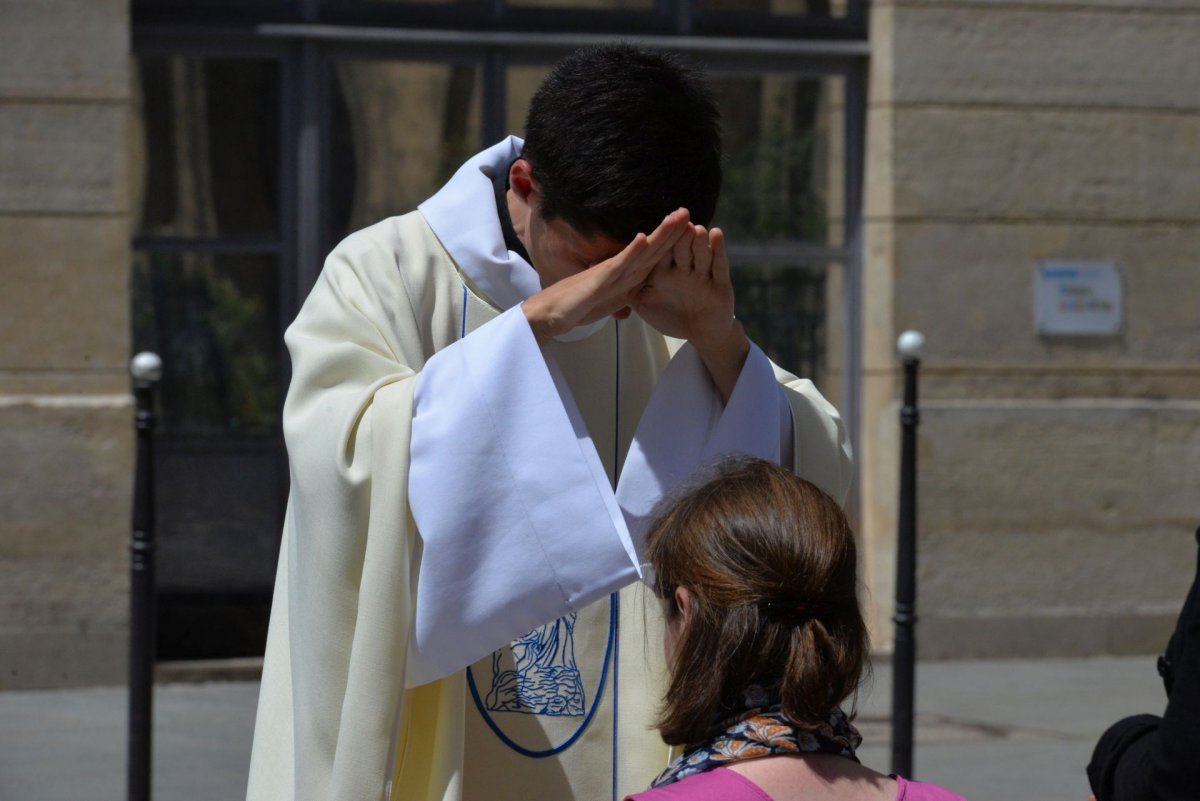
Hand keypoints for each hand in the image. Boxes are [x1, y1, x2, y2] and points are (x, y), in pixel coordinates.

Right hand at [521, 209, 691, 343]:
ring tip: (676, 217)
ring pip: (640, 251)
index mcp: (626, 275)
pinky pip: (619, 265)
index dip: (670, 243)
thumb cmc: (577, 307)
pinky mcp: (599, 280)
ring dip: (659, 234)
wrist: (551, 313)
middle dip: (670, 231)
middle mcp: (620, 269)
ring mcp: (610, 272)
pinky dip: (632, 252)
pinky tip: (644, 238)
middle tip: (687, 211)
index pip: (652, 257)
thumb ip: (618, 300)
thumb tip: (627, 308)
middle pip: (651, 248)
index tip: (689, 229)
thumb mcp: (606, 304)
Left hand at [631, 224, 734, 348]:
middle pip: (682, 247)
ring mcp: (703, 274)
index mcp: (667, 271)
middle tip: (680, 213)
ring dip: (697, 240)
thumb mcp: (646, 305)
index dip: (659, 235)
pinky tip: (715, 234)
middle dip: (681, 232)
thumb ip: (629, 291)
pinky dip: (718, 249)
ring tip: (694, 227)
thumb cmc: (673, 318)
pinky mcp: (721, 283)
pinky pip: (719, 264)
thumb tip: (605, 277)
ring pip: (700, 253)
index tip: (659, 218)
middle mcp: (685, 268)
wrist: (701, 333)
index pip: (661, 250)